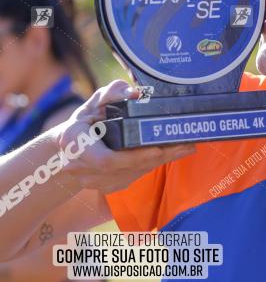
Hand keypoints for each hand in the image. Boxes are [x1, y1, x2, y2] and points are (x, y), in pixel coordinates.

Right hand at [54, 79, 196, 194]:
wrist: (64, 153)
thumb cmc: (80, 124)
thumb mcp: (91, 104)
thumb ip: (111, 94)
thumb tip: (135, 93)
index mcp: (77, 146)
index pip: (108, 160)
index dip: (134, 156)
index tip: (157, 148)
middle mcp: (85, 170)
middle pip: (129, 168)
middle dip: (160, 156)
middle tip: (186, 144)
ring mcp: (97, 183)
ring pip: (135, 173)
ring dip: (162, 161)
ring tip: (186, 147)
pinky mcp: (109, 188)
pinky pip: (135, 175)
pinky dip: (153, 164)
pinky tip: (171, 154)